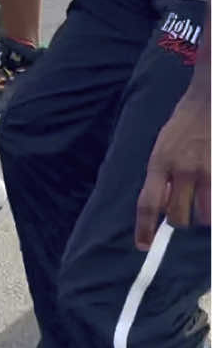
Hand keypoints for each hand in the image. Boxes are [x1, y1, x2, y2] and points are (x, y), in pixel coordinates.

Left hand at [135, 90, 211, 248]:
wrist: (208, 101)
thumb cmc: (184, 125)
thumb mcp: (163, 147)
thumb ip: (162, 176)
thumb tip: (162, 206)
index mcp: (159, 162)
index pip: (148, 203)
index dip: (145, 228)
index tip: (143, 246)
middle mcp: (181, 169)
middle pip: (177, 216)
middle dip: (179, 220)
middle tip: (184, 211)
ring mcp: (204, 172)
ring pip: (202, 216)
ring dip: (201, 215)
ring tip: (202, 199)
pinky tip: (210, 196)